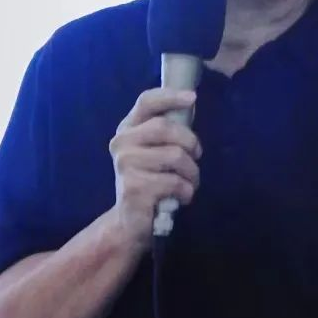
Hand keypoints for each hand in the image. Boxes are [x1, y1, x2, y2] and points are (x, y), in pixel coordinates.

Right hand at [108, 88, 201, 250]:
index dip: (170, 97)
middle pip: (165, 127)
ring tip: (189, 182)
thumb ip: (167, 129)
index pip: (146, 102)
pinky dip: (187, 192)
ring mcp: (125, 165)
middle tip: (196, 158)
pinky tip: (181, 198)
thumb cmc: (150, 180)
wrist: (130, 221)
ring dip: (192, 172)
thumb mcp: (155, 150)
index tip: (193, 98)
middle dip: (190, 143)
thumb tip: (191, 102)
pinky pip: (175, 182)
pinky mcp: (134, 188)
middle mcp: (121, 143)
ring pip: (176, 156)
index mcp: (127, 129)